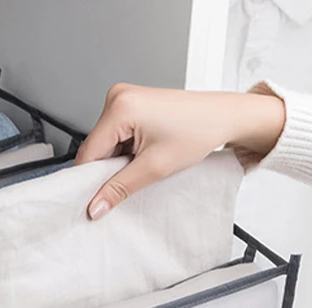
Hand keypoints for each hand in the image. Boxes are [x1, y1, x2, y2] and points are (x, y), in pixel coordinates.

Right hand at [75, 83, 285, 218]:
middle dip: (107, 168)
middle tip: (132, 176)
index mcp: (120, 107)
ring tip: (144, 160)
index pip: (87, 154)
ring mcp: (123, 98)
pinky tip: (143, 152)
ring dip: (117, 160)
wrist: (224, 116)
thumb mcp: (154, 167)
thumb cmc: (199, 131)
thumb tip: (94, 207)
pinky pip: (115, 135)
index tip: (97, 199)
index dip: (90, 180)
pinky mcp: (130, 103)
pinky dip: (124, 150)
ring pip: (104, 144)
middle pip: (95, 148)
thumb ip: (119, 188)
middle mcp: (117, 97)